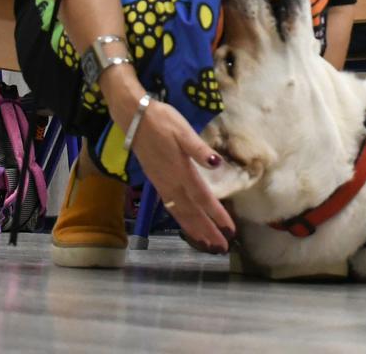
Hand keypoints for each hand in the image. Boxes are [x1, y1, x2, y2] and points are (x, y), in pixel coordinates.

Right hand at [128, 98, 235, 251]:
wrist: (135, 118)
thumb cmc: (163, 121)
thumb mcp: (184, 130)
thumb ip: (199, 149)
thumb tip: (217, 164)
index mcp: (182, 171)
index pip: (203, 198)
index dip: (217, 215)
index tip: (230, 230)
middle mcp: (172, 182)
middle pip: (192, 212)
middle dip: (207, 230)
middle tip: (222, 247)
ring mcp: (162, 184)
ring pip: (180, 213)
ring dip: (194, 229)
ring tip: (207, 244)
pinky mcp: (156, 182)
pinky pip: (171, 207)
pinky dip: (181, 220)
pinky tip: (187, 225)